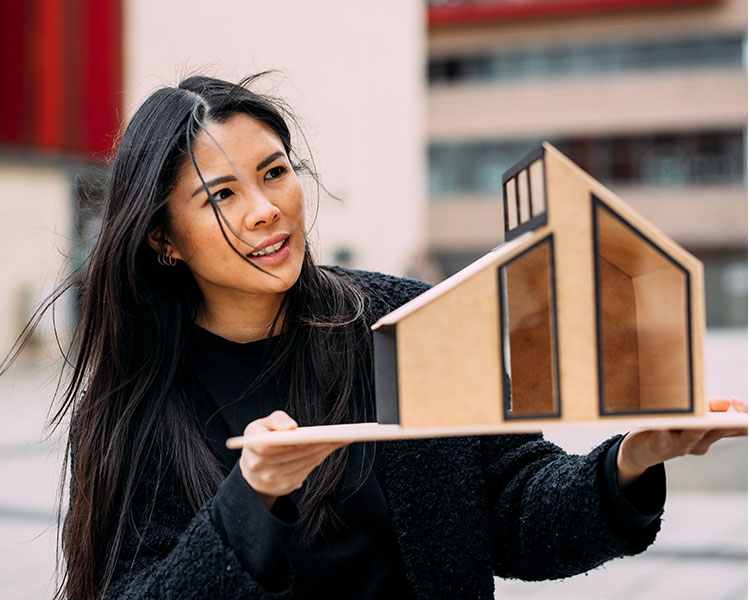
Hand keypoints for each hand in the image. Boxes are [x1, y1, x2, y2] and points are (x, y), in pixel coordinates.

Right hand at [239, 410, 347, 509]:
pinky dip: (322, 456)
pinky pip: (308, 469)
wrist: (253, 472)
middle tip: (341, 432)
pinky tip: (333, 446)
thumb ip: (276, 420)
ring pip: (305, 461)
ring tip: (342, 437)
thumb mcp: (261, 425)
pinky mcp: (286, 485)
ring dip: (325, 449)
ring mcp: (274, 478)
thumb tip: (292, 427)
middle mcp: (260, 466)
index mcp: (253, 446)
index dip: (294, 439)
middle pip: (295, 452)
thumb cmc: (261, 440)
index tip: (316, 433)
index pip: (270, 445)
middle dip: (319, 441)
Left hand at [617, 397, 747, 488]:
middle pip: (717, 429)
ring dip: (702, 420)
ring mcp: (679, 445)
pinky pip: (664, 430)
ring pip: (694, 431)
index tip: (740, 404)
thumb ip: (707, 409)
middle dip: (728, 417)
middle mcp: (698, 443)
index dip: (743, 418)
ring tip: (706, 409)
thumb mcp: (688, 419)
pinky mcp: (658, 442)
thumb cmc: (664, 430)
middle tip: (735, 403)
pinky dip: (668, 421)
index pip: (734, 428)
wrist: (636, 453)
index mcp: (709, 436)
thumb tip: (726, 403)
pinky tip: (670, 413)